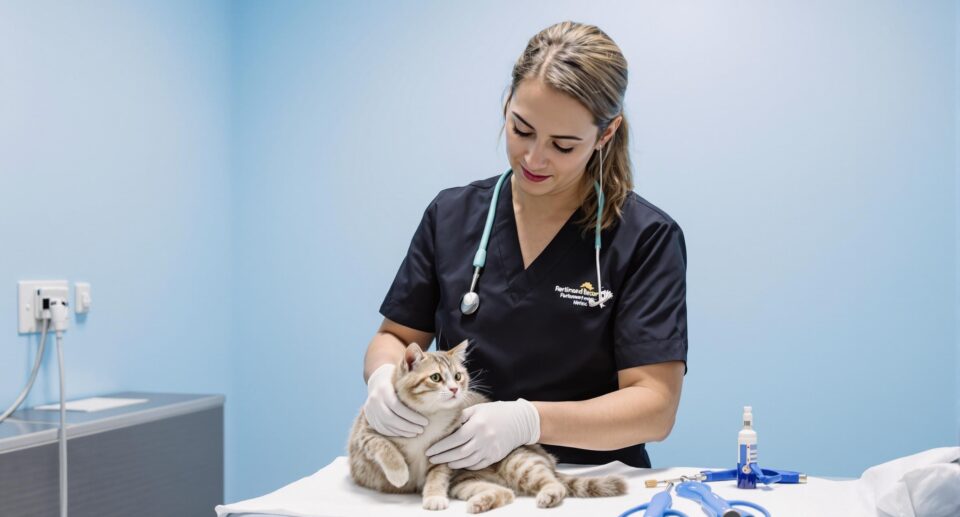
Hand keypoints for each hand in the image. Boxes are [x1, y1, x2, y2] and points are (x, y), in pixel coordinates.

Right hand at [363, 364, 427, 436]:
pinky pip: (382, 428)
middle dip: (408, 426)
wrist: (377, 380)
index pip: (397, 406)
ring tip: (417, 432)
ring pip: (387, 425)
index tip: (425, 421)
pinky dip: (395, 433)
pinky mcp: (370, 417)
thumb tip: (438, 389)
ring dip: (403, 431)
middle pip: (391, 418)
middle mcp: (374, 399)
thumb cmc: (397, 378)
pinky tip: (407, 433)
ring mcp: (370, 409)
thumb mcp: (403, 377)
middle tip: (422, 429)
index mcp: (383, 388)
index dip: (411, 416)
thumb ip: (414, 383)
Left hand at [425, 399, 539, 469]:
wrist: (519, 421)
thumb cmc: (495, 412)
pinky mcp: (495, 456)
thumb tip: (444, 425)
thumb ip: (461, 417)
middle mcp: (483, 439)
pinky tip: (458, 463)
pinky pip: (477, 464)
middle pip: (458, 453)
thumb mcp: (477, 410)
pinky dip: (466, 465)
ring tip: (443, 461)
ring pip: (467, 461)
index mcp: (477, 425)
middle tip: (431, 459)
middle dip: (442, 457)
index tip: (429, 450)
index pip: (453, 440)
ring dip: (453, 463)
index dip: (440, 447)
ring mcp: (490, 449)